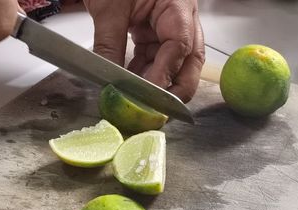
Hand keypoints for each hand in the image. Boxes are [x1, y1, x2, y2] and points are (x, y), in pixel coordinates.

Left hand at [83, 0, 205, 102]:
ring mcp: (169, 27)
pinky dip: (144, 74)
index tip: (149, 93)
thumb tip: (108, 77)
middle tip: (158, 111)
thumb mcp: (110, 6)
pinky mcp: (155, 33)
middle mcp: (181, 18)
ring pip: (173, 64)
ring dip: (158, 84)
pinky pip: (155, 59)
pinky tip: (131, 85)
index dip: (166, 73)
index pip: (180, 45)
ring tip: (138, 100)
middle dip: (176, 88)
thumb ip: (109, 42)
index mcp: (179, 4)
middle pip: (190, 61)